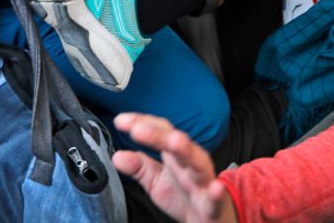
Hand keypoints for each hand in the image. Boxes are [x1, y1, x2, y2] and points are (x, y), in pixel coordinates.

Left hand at [112, 113, 237, 222]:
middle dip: (159, 134)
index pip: (161, 132)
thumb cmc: (184, 196)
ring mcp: (203, 184)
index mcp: (175, 156)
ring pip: (198, 164)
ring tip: (175, 141)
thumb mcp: (156, 180)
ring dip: (187, 151)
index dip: (142, 124)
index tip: (121, 121)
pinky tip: (214, 188)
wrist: (209, 219)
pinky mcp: (212, 206)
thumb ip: (138, 167)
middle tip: (138, 129)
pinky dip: (216, 193)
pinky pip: (214, 199)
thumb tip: (118, 156)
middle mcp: (190, 165)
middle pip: (177, 144)